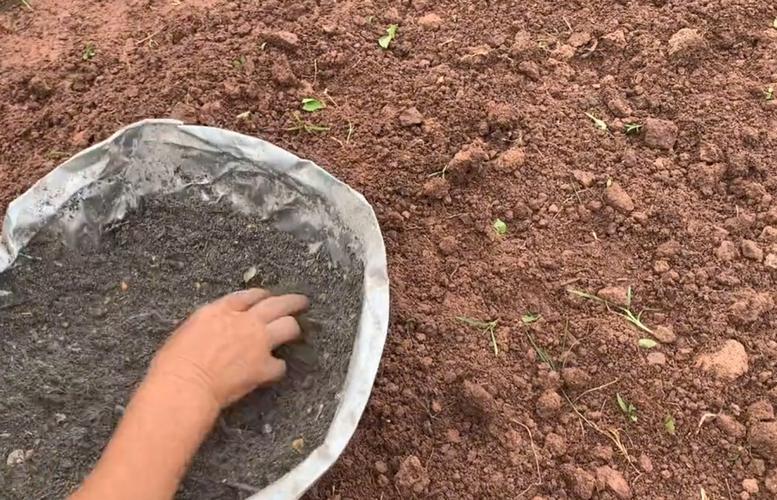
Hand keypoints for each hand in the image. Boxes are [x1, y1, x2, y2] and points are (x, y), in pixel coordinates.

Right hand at [148, 288, 308, 407]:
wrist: (185, 385)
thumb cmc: (174, 363)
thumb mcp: (189, 330)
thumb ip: (210, 324)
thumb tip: (217, 329)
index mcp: (220, 310)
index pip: (248, 295)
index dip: (262, 295)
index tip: (268, 296)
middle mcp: (244, 321)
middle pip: (277, 304)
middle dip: (292, 301)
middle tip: (302, 302)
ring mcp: (258, 342)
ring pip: (288, 326)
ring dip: (293, 328)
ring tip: (297, 331)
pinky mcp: (264, 366)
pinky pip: (280, 365)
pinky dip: (277, 368)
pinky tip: (274, 371)